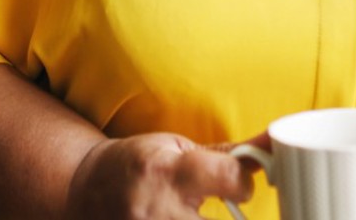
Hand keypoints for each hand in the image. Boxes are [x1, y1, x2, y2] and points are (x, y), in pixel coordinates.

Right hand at [65, 132, 266, 218]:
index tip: (240, 187)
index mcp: (169, 171)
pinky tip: (184, 218)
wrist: (83, 189)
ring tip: (192, 213)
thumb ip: (227, 155)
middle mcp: (156, 209)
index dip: (243, 184)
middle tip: (221, 210)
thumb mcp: (178, 148)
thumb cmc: (139, 163)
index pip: (229, 179)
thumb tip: (272, 143)